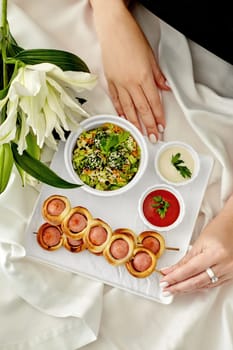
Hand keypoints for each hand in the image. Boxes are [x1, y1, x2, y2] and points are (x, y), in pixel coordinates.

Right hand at [90, 0, 169, 141]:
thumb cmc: (132, 38)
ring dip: (134, 123)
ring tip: (139, 134)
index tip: (161, 128)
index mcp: (143, 77)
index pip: (153, 102)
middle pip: (142, 109)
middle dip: (148, 126)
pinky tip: (124, 120)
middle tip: (152, 138)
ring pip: (128, 109)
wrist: (112, 28)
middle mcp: (131, 83)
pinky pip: (115, 101)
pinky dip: (120, 112)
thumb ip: (158, 75)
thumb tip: (165, 89)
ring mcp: (119, 84)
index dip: (158, 117)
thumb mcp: (151, 56)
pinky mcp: (109, 82)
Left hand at [160, 194, 232, 294]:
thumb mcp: (200, 242)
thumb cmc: (219, 229)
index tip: (164, 281)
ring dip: (188, 289)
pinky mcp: (231, 276)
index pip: (190, 270)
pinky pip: (213, 285)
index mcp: (215, 253)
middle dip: (179, 287)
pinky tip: (190, 287)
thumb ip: (185, 259)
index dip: (175, 277)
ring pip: (204, 286)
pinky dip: (199, 286)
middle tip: (166, 289)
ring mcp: (230, 272)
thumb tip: (171, 270)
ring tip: (174, 289)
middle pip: (197, 282)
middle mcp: (224, 265)